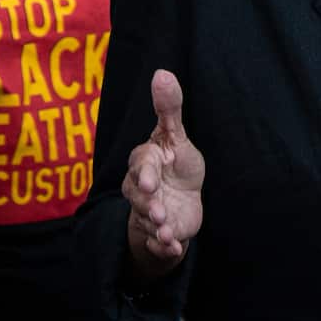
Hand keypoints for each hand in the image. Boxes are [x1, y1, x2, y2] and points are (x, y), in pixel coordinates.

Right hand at [122, 69, 204, 277]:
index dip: (145, 173)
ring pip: (147, 221)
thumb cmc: (175, 163)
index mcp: (145, 162)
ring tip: (167, 231)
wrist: (181, 199)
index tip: (151, 179)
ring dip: (157, 228)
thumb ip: (169, 108)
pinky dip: (165, 248)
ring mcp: (150, 213)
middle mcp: (142, 189)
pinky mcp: (161, 234)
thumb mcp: (175, 135)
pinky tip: (175, 248)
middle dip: (147, 204)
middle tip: (158, 210)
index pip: (141, 165)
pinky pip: (158, 244)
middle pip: (139, 197)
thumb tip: (161, 72)